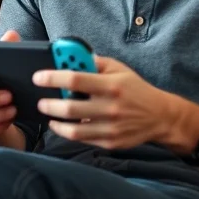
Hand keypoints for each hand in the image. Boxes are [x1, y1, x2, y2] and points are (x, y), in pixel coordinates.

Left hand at [34, 55, 187, 150]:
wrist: (161, 116)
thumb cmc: (135, 89)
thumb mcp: (119, 69)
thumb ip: (94, 62)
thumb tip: (70, 56)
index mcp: (111, 85)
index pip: (75, 79)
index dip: (53, 77)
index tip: (38, 77)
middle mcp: (111, 107)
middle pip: (70, 108)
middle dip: (48, 104)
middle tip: (40, 101)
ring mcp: (111, 127)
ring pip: (73, 129)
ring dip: (55, 122)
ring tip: (48, 114)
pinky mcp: (110, 142)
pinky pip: (82, 139)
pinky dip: (67, 132)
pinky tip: (61, 125)